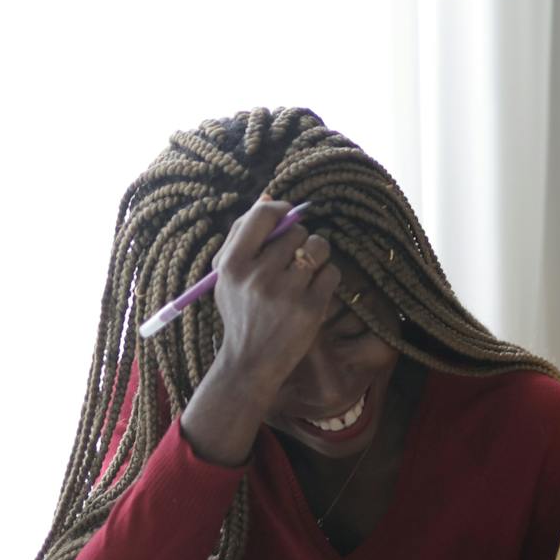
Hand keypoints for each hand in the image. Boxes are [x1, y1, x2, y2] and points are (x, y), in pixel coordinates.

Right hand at [209, 198, 341, 391]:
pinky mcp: (311, 308)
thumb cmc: (241, 311)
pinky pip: (332, 272)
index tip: (287, 215)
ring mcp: (286, 293)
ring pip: (318, 248)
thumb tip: (269, 197)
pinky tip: (312, 291)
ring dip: (317, 255)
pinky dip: (327, 278)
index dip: (281, 209)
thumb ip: (244, 235)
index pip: (263, 216)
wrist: (251, 361)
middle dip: (300, 240)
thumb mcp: (228, 275)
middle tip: (292, 259)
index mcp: (232, 264)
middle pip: (297, 232)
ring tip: (305, 272)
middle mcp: (258, 276)